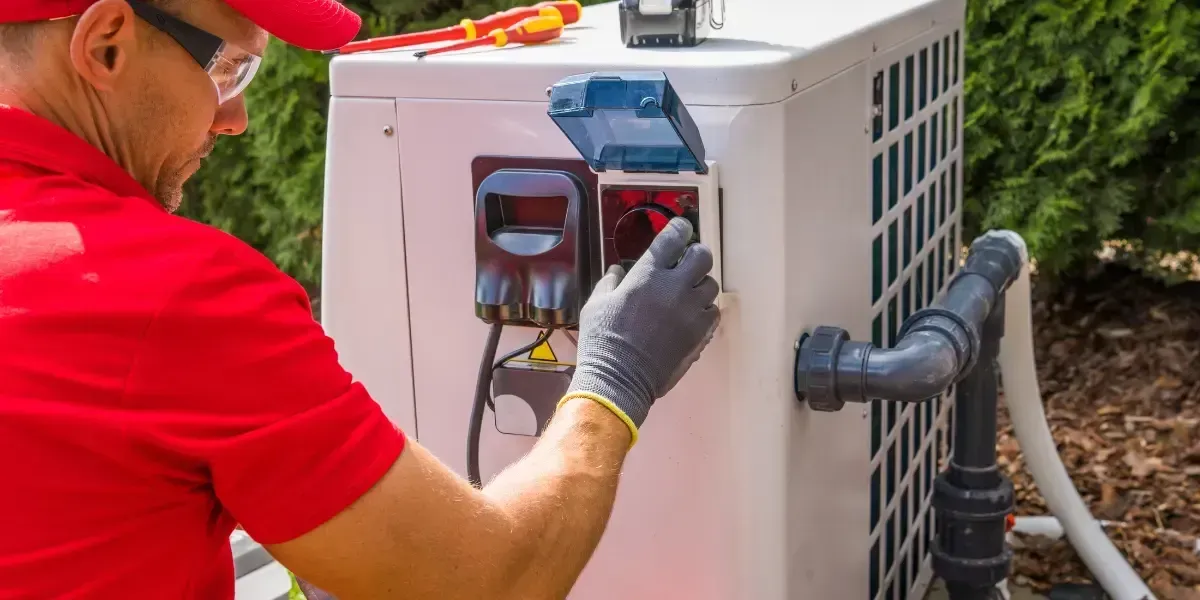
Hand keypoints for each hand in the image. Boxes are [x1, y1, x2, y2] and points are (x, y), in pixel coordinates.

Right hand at [564, 217, 720, 441]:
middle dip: (696, 255)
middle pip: (702, 255)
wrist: (619, 379)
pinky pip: (714, 312)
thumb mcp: (596, 304)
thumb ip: (611, 282)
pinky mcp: (700, 333)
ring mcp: (691, 310)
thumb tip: (619, 271)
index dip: (679, 228)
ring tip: (687, 294)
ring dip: (700, 285)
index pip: (673, 236)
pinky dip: (705, 310)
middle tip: (686, 263)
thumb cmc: (602, 340)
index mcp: (647, 274)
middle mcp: (675, 287)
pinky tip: (692, 316)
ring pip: (711, 284)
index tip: (680, 230)